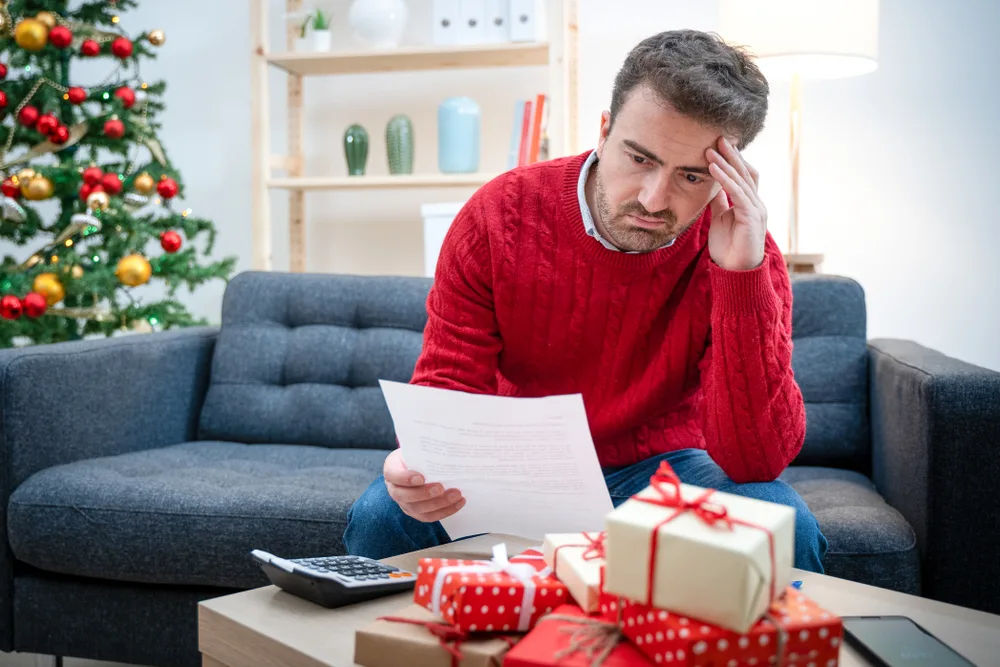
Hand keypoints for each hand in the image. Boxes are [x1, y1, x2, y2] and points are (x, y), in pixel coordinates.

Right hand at [383, 448, 465, 521]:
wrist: (419, 465)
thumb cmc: (419, 455)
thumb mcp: (418, 449)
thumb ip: (426, 451)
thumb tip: (448, 448)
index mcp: (392, 468)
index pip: (393, 474)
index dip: (405, 478)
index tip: (421, 477)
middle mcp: (394, 488)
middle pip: (404, 496)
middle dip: (424, 494)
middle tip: (441, 488)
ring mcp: (404, 503)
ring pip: (418, 509)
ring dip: (438, 503)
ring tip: (456, 495)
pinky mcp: (416, 512)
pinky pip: (429, 516)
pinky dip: (445, 511)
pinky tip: (458, 503)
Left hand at [706, 137, 766, 270]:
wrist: (735, 271)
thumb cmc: (728, 248)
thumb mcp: (720, 219)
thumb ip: (719, 202)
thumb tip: (712, 187)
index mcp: (749, 203)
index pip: (743, 176)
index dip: (733, 160)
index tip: (719, 145)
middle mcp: (756, 203)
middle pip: (745, 172)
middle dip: (732, 155)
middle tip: (718, 137)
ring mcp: (756, 209)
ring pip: (741, 180)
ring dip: (725, 163)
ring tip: (710, 150)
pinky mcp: (751, 217)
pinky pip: (737, 193)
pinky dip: (725, 179)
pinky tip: (713, 168)